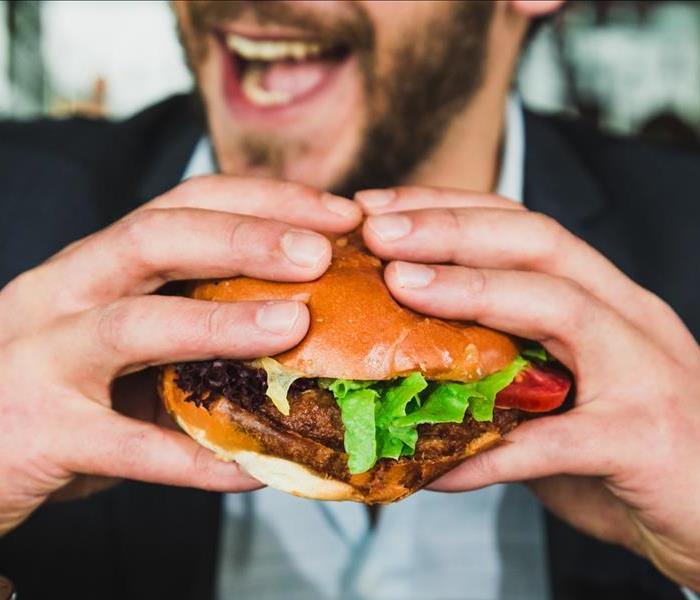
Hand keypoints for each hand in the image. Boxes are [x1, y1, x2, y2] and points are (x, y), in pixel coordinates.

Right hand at [0, 175, 361, 534]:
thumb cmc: (59, 378)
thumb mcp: (118, 328)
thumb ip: (188, 316)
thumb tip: (301, 324)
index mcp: (98, 262)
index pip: (186, 204)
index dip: (265, 200)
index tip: (337, 213)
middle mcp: (67, 292)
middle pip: (155, 239)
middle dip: (245, 239)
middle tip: (321, 253)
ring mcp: (44, 358)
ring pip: (133, 325)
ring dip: (220, 324)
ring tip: (294, 326)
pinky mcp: (40, 433)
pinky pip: (128, 447)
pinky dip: (194, 459)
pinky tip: (253, 469)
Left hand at [358, 186, 699, 590]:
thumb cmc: (625, 447)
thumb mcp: (561, 389)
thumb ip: (501, 369)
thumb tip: (407, 366)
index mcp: (601, 297)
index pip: (522, 226)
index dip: (448, 208)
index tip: (379, 209)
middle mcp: (626, 317)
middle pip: (538, 242)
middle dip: (452, 227)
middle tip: (377, 229)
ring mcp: (644, 371)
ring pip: (559, 304)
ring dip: (472, 290)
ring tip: (400, 285)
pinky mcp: (644, 440)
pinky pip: (556, 442)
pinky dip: (490, 451)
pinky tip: (435, 464)